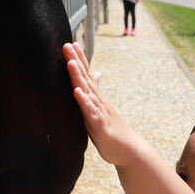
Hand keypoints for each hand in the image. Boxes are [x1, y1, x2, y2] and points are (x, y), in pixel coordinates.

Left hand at [63, 42, 140, 164]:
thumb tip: (96, 73)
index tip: (71, 43)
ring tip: (71, 63)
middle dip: (76, 62)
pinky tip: (77, 92)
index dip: (79, 60)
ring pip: (87, 92)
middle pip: (85, 78)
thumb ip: (95, 90)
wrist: (127, 149)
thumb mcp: (100, 108)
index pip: (86, 75)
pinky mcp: (100, 125)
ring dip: (78, 77)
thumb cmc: (111, 129)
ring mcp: (99, 112)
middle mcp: (98, 101)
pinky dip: (83, 102)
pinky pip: (90, 112)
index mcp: (96, 98)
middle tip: (67, 45)